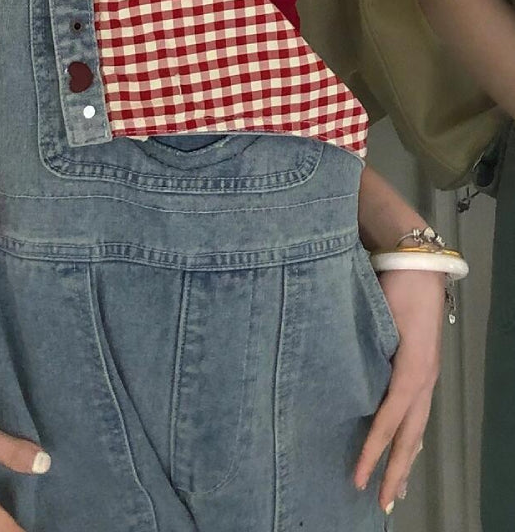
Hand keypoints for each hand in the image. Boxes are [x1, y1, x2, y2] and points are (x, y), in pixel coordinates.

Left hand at [353, 269, 444, 513]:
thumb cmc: (394, 285)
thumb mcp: (377, 315)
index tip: (358, 478)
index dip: (373, 451)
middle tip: (383, 503)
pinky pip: (417, 410)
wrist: (416, 263)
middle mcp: (423, 378)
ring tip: (397, 487)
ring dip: (406, 458)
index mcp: (411, 370)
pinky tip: (405, 445)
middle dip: (396, 470)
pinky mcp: (423, 367)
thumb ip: (361, 346)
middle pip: (410, 434)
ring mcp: (426, 374)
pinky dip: (411, 434)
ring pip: (417, 426)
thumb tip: (339, 379)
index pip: (389, 421)